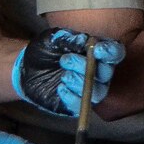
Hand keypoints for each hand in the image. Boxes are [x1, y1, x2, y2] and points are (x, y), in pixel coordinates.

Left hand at [11, 29, 125, 115]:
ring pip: (98, 92)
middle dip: (86, 66)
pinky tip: (60, 88)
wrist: (28, 68)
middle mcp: (98, 72)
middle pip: (107, 73)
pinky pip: (82, 105)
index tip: (96, 49)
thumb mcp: (53, 38)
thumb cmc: (45, 50)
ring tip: (63, 75)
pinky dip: (71, 96)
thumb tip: (84, 40)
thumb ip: (68, 38)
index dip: (110, 52)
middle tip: (65, 59)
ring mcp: (89, 89)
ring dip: (79, 83)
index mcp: (97, 52)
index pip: (115, 53)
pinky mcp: (77, 104)